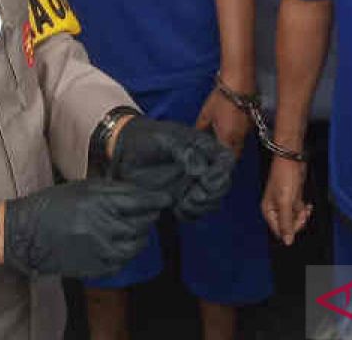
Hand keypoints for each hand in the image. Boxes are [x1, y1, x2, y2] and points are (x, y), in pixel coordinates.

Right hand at [2, 179, 168, 278]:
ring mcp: (101, 248)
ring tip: (134, 229)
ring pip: (137, 243)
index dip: (157, 199)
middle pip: (143, 222)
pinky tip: (119, 244)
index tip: (165, 198)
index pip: (141, 200)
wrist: (27, 234)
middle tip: (147, 212)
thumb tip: (138, 192)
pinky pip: (123, 260)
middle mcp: (104, 224)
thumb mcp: (82, 187)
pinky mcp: (96, 267)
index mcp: (100, 201)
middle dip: (149, 216)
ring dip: (140, 235)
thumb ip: (111, 190)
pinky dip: (127, 252)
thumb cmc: (53, 205)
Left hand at [111, 116, 233, 220]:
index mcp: (203, 147)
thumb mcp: (164, 138)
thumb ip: (184, 150)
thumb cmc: (146, 138)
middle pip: (223, 184)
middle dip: (213, 194)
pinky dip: (191, 214)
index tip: (205, 181)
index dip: (221, 173)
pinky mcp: (182, 197)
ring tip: (183, 204)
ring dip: (203, 206)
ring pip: (212, 200)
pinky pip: (196, 211)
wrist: (125, 149)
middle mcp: (203, 166)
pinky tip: (177, 210)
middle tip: (193, 196)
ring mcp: (193, 183)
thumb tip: (201, 170)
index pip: (226, 160)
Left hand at [194, 88, 250, 157]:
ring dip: (233, 144)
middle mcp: (240, 137)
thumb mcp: (206, 113)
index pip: (226, 158)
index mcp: (228, 138)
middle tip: (218, 153)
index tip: (215, 163)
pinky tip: (231, 129)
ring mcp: (248, 129)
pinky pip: (244, 133)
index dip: (221, 162)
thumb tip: (197, 136)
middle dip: (228, 155)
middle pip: (235, 152)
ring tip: (223, 142)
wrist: (238, 83)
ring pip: (241, 143)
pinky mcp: (252, 121)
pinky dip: (238, 135)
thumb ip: (201, 127)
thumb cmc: (220, 99)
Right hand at [262, 156, 310, 245]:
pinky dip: (304, 209)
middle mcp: (275, 209)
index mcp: (268, 211)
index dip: (290, 230)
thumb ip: (286, 223)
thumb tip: (287, 242)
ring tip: (306, 207)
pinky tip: (307, 205)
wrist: (292, 159)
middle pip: (288, 226)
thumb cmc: (284, 176)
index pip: (279, 231)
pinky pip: (299, 210)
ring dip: (302, 215)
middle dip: (298, 221)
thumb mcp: (285, 202)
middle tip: (303, 212)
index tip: (299, 221)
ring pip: (295, 218)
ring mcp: (284, 203)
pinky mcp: (292, 198)